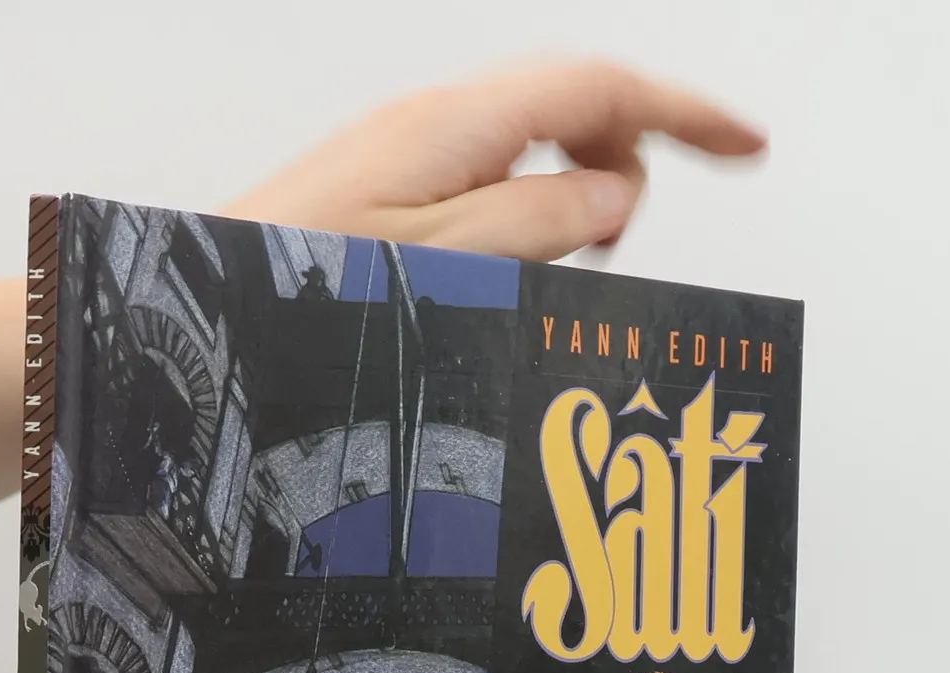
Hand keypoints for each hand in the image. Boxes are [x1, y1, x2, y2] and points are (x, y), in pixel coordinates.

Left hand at [225, 61, 764, 261]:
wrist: (202, 307)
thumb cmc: (295, 290)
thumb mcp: (442, 268)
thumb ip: (538, 228)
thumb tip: (614, 202)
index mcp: (455, 127)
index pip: (602, 87)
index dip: (687, 112)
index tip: (747, 145)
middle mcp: (432, 125)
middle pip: (574, 104)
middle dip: (627, 162)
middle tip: (623, 245)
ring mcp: (407, 152)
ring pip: (533, 144)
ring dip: (572, 197)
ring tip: (562, 271)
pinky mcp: (388, 187)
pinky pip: (490, 176)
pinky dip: (527, 212)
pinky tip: (510, 269)